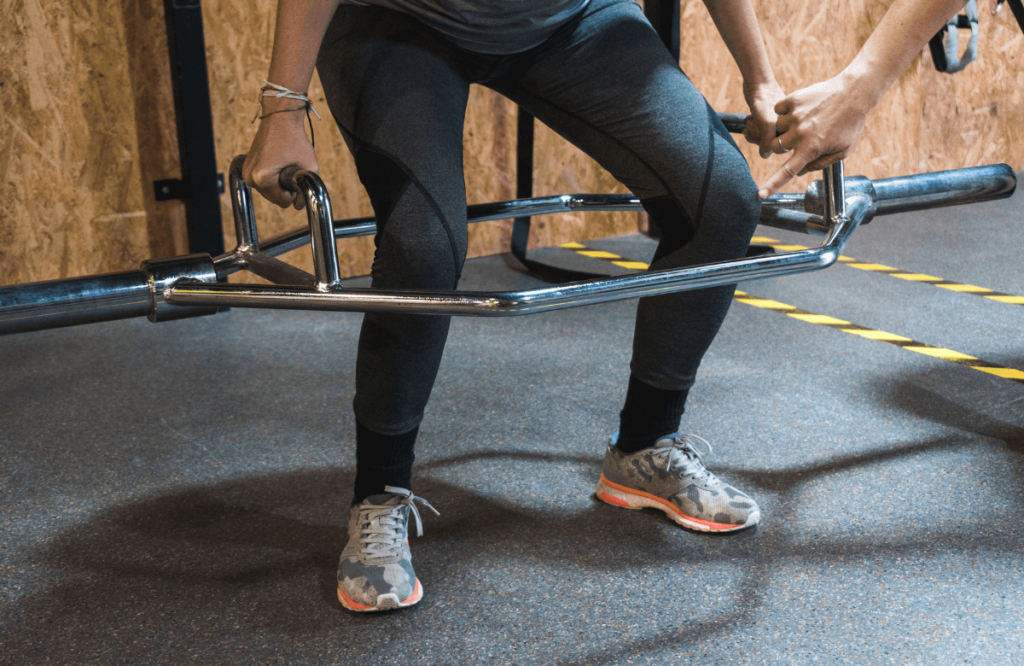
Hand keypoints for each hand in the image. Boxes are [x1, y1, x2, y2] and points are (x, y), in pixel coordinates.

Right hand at [243, 105, 318, 209]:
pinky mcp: (246, 167)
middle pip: (274, 199)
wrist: (279, 118)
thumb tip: (298, 206)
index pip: (282, 202)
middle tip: (290, 168)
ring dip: (278, 183)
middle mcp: (250, 177)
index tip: (295, 176)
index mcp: (262, 178)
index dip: (294, 193)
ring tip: (283, 163)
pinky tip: (276, 163)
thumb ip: (305, 190)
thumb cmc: (295, 139)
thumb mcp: (309, 166)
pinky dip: (272, 177)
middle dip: (285, 189)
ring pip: (268, 191)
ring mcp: (246, 172)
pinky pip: (262, 182)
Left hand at [741, 79, 786, 158]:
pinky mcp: (768, 118)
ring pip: (762, 137)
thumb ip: (767, 141)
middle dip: (757, 136)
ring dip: (753, 131)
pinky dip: (752, 128)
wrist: (758, 82)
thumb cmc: (763, 100)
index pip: (776, 147)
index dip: (765, 143)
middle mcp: (785, 126)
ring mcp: (777, 123)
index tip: (759, 131)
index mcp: (790, 128)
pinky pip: (759, 131)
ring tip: (750, 120)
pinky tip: (749, 120)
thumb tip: (764, 156)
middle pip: (768, 143)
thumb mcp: (766, 123)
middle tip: (752, 124)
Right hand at [758, 73, 870, 197]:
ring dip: (786, 126)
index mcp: (811, 148)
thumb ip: (821, 163)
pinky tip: (802, 108)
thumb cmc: (851, 123)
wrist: (854, 92)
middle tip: (799, 136)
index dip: (773, 185)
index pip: (787, 172)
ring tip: (806, 118)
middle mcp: (799, 134)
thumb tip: (800, 171)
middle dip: (783, 145)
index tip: (761, 194)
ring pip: (776, 127)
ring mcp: (794, 116)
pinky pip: (778, 109)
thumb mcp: (843, 150)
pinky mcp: (792, 100)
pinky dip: (785, 110)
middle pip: (775, 147)